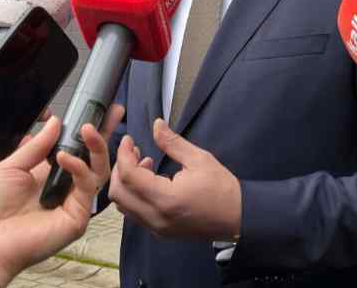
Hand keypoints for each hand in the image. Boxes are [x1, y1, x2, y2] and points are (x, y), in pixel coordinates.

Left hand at [0, 105, 122, 286]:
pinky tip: (64, 157)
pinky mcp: (78, 217)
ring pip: (99, 171)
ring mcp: (74, 202)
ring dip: (97, 147)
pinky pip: (87, 187)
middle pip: (96, 158)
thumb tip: (56, 122)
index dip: (91, 131)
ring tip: (87, 130)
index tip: (102, 109)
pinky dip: (79, 168)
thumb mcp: (11, 166)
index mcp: (50, 174)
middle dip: (105, 134)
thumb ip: (36, 145)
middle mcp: (66, 187)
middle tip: (109, 114)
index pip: (78, 148)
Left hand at [109, 119, 241, 240]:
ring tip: (143, 164)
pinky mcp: (160, 231)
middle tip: (132, 151)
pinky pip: (135, 213)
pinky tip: (150, 180)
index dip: (124, 154)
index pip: (130, 176)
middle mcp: (156, 217)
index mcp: (166, 198)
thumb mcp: (199, 159)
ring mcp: (156, 228)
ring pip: (124, 205)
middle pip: (118, 194)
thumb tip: (156, 124)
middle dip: (120, 169)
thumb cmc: (222, 188)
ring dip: (126, 183)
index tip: (129, 140)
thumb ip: (173, 142)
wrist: (238, 218)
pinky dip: (134, 195)